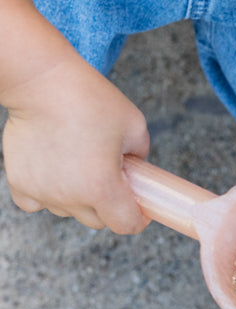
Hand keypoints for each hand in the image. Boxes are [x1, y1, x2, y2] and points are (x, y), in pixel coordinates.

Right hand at [2, 53, 150, 232]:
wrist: (44, 84)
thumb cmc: (91, 101)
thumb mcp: (135, 127)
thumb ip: (141, 157)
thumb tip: (136, 171)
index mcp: (102, 187)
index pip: (125, 225)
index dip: (138, 218)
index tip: (142, 208)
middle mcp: (69, 197)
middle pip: (97, 220)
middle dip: (110, 205)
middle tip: (114, 178)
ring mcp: (42, 192)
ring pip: (69, 211)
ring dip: (80, 199)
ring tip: (83, 166)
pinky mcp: (19, 182)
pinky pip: (38, 203)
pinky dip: (49, 194)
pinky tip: (56, 173)